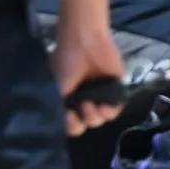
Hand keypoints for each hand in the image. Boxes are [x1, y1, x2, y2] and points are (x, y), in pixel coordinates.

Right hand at [52, 20, 125, 135]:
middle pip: (84, 124)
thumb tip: (59, 122)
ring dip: (95, 117)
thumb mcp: (55, 85)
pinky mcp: (114, 91)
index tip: (69, 117)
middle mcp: (81, 101)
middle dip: (83, 122)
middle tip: (82, 108)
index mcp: (66, 100)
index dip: (69, 126)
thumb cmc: (66, 61)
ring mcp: (98, 97)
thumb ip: (57, 106)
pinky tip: (105, 107)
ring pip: (99, 120)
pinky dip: (111, 112)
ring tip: (92, 104)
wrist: (85, 42)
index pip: (68, 123)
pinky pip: (115, 110)